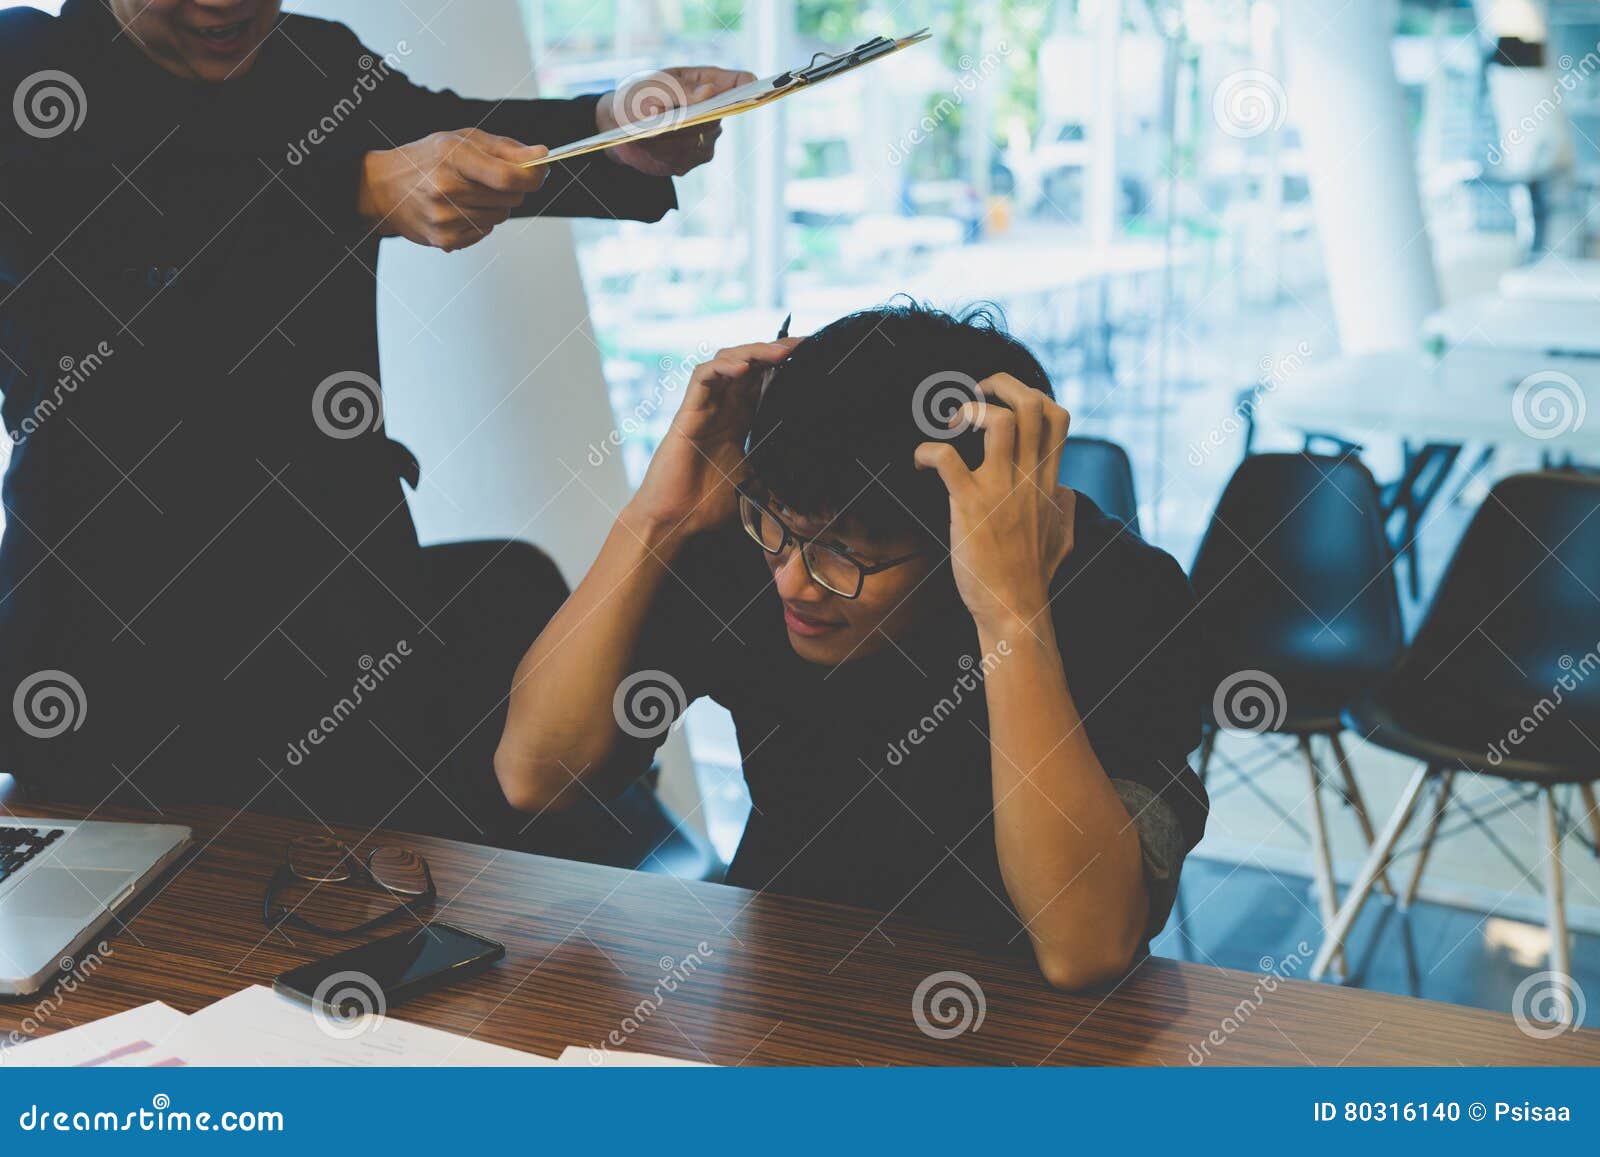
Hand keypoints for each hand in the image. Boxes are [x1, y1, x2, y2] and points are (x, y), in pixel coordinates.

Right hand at [359, 129, 548, 251]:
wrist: (385, 187)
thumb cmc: (427, 158)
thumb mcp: (462, 139)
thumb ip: (506, 148)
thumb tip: (542, 155)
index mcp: (453, 156)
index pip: (508, 177)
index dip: (533, 177)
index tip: (541, 171)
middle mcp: (447, 189)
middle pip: (511, 198)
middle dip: (512, 187)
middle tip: (490, 178)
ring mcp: (445, 218)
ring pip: (501, 216)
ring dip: (495, 205)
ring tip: (468, 192)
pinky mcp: (446, 240)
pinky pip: (485, 231)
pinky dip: (481, 220)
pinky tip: (459, 208)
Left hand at [597, 66, 755, 176]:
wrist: (618, 124)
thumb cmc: (640, 95)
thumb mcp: (654, 85)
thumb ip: (681, 90)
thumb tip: (710, 92)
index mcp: (708, 83)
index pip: (741, 82)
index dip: (751, 87)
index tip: (753, 92)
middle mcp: (713, 112)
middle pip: (720, 117)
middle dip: (692, 118)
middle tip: (668, 118)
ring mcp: (705, 140)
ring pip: (697, 143)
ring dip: (670, 139)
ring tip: (646, 130)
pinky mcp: (690, 162)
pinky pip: (681, 161)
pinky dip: (660, 154)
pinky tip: (647, 144)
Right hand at [623, 339, 800, 545]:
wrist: (678, 521)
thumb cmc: (710, 505)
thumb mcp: (759, 482)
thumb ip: (778, 467)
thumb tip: (816, 469)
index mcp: (740, 420)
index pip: (764, 380)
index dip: (786, 365)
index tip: (814, 355)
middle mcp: (723, 408)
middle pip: (749, 363)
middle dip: (776, 350)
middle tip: (804, 345)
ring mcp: (705, 407)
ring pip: (727, 361)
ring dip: (754, 352)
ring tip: (781, 352)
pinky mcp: (688, 413)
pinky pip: (703, 378)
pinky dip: (723, 367)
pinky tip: (744, 368)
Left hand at [914, 374, 1076, 630]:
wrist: (1015, 610)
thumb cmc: (1032, 578)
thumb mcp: (1063, 536)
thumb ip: (1065, 507)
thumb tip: (1064, 490)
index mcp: (1050, 481)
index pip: (1056, 416)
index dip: (1030, 394)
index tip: (1005, 402)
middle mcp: (1030, 478)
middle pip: (1031, 404)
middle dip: (1000, 384)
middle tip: (974, 394)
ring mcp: (1001, 490)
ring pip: (999, 420)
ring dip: (970, 409)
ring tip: (951, 423)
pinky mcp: (970, 505)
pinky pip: (947, 458)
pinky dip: (926, 450)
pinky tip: (918, 462)